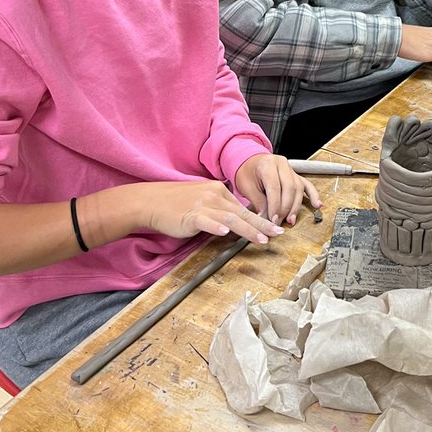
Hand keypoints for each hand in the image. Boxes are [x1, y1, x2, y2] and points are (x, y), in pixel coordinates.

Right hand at [135, 178, 283, 245]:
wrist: (152, 201)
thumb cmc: (176, 203)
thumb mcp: (203, 201)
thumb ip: (220, 209)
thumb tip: (236, 222)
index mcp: (219, 191)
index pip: (244, 207)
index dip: (260, 219)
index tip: (274, 228)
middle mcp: (214, 196)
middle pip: (243, 213)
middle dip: (263, 224)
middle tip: (278, 233)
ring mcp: (203, 205)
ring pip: (231, 218)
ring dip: (248, 229)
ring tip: (262, 239)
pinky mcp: (191, 215)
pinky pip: (206, 222)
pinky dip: (217, 227)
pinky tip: (225, 233)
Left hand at [236, 154, 322, 226]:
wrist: (249, 162)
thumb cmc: (247, 173)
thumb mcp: (246, 187)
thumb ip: (258, 202)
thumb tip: (266, 220)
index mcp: (267, 164)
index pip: (275, 187)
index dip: (275, 205)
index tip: (273, 220)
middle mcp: (282, 164)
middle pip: (289, 187)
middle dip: (285, 208)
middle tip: (279, 222)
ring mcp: (291, 169)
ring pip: (299, 188)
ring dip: (296, 206)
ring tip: (291, 220)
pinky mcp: (296, 175)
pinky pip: (307, 185)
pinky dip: (313, 196)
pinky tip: (317, 205)